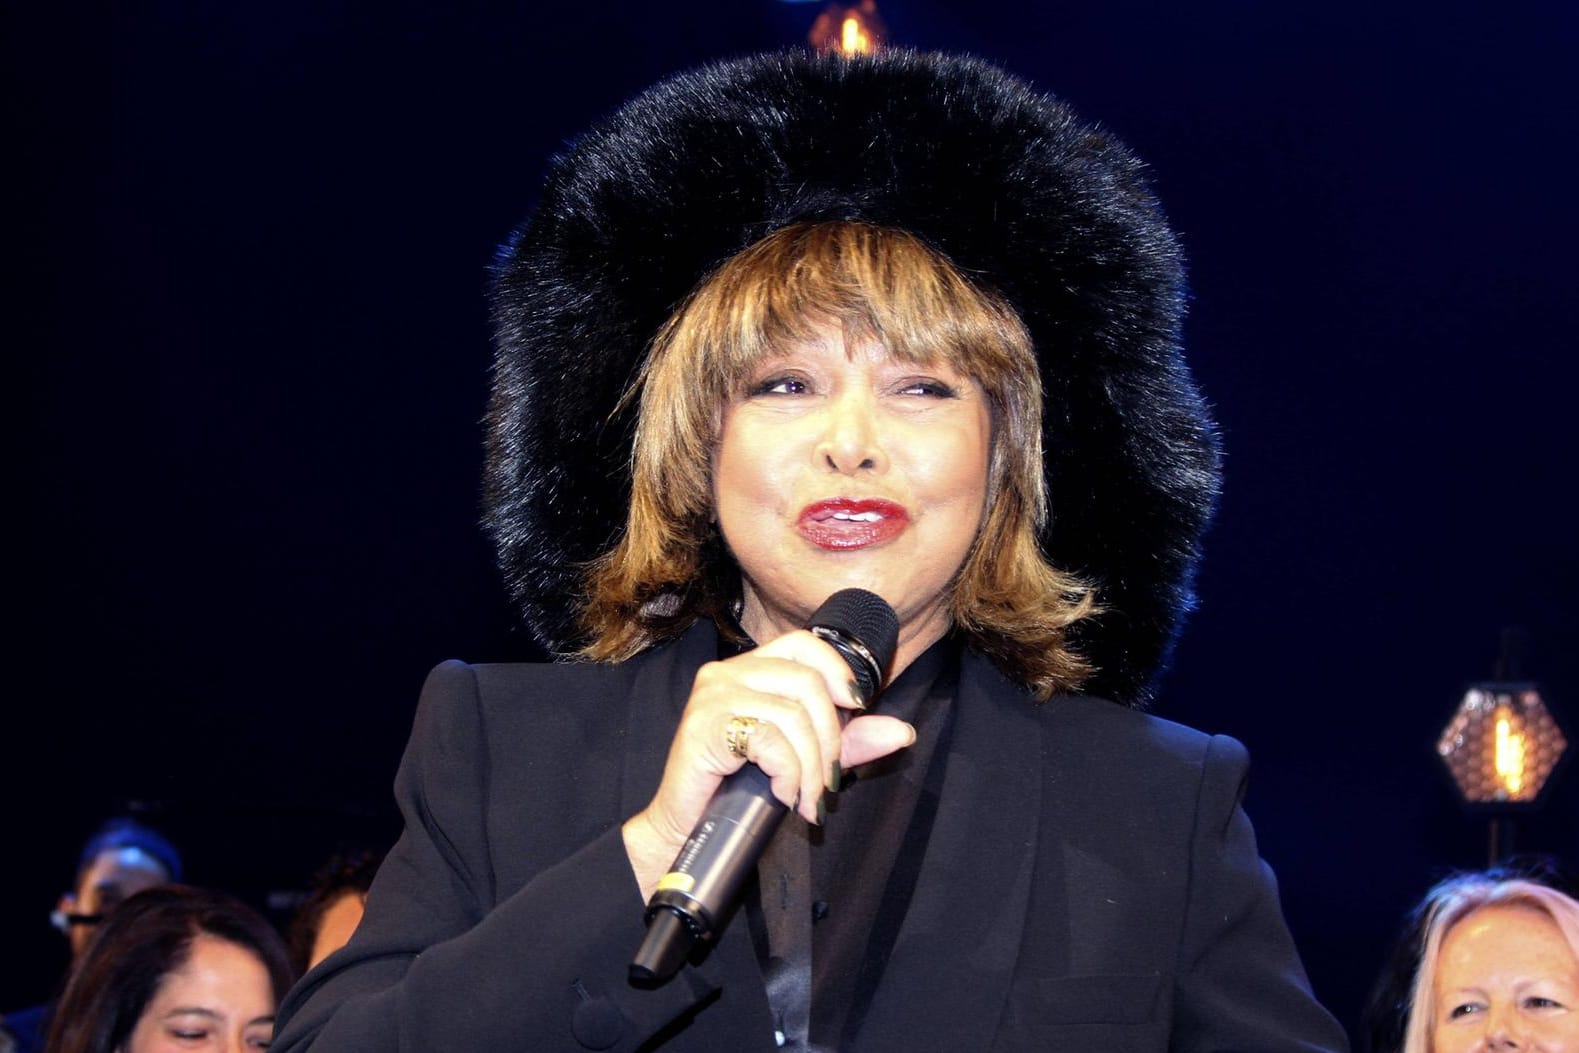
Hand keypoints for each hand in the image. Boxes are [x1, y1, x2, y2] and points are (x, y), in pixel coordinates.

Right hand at [622, 629, 915, 898]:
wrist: (684, 830)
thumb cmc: (737, 791)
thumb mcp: (802, 757)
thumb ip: (848, 741)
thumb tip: (903, 731)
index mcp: (748, 669)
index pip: (804, 644)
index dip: (838, 670)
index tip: (856, 708)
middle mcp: (726, 673)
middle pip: (807, 683)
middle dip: (831, 740)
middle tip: (827, 782)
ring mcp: (712, 697)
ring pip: (793, 716)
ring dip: (811, 767)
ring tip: (806, 798)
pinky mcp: (703, 727)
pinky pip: (769, 741)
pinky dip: (787, 773)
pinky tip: (782, 795)